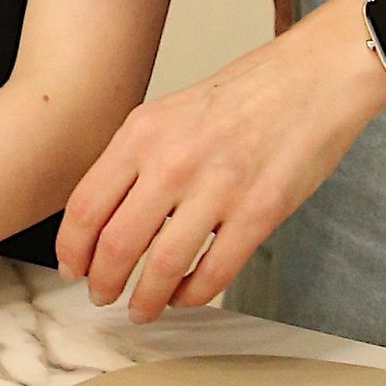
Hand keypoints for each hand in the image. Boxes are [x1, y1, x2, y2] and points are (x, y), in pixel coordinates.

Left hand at [56, 7, 385, 321]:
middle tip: (102, 296)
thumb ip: (136, 159)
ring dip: (146, 300)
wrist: (313, 76)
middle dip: (102, 284)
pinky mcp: (260, 211)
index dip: (71, 250)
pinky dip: (193, 295)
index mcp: (143, 132)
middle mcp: (173, 159)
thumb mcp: (171, 112)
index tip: (71, 268)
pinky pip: (214, 273)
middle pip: (115, 245)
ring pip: (161, 267)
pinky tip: (187, 295)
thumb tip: (104, 217)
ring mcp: (218, 187)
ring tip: (143, 308)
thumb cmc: (245, 95)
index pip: (86, 207)